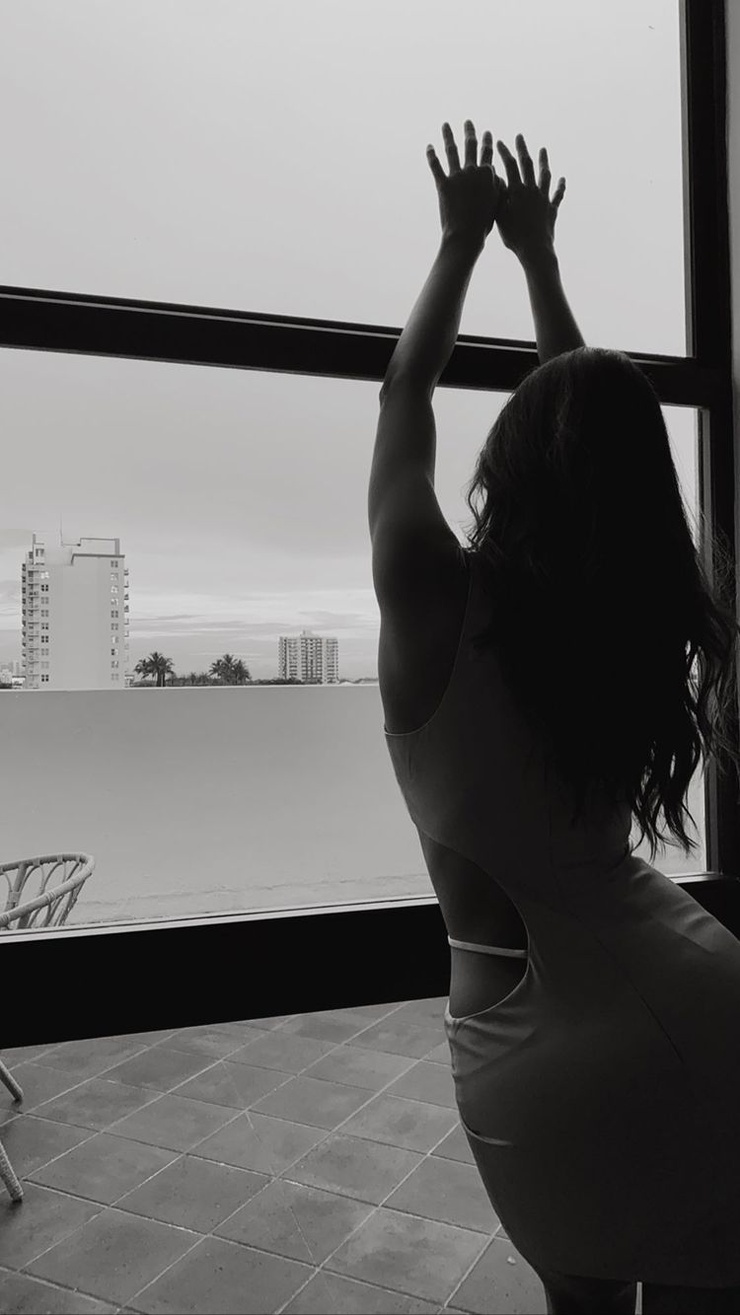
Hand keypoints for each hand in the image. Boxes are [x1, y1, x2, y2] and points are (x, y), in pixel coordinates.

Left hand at [427, 120, 504, 248]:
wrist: (466, 235)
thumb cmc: (483, 224)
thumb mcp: (496, 204)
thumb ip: (497, 187)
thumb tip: (498, 177)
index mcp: (487, 174)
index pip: (488, 153)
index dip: (487, 142)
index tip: (487, 133)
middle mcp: (472, 171)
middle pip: (470, 146)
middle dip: (469, 132)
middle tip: (467, 121)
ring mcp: (457, 176)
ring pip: (451, 150)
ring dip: (448, 136)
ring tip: (445, 125)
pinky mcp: (443, 184)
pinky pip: (435, 166)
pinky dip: (431, 155)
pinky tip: (429, 146)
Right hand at [494, 133, 565, 262]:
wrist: (535, 249)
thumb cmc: (514, 236)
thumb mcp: (500, 215)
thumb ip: (499, 195)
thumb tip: (496, 178)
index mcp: (517, 191)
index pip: (510, 166)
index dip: (505, 153)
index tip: (500, 142)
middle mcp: (532, 190)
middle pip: (528, 164)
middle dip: (523, 149)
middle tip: (520, 137)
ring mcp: (543, 199)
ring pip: (545, 175)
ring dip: (544, 161)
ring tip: (543, 150)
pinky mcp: (552, 209)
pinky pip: (558, 195)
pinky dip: (561, 186)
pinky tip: (563, 179)